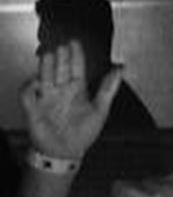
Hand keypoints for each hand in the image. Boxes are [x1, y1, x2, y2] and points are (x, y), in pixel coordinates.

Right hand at [19, 41, 122, 159]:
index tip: (74, 43)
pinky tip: (37, 82)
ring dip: (45, 66)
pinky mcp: (33, 108)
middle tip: (62, 46)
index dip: (75, 55)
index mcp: (77, 90)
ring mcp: (46, 98)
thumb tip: (121, 68)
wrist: (65, 153)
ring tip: (48, 55)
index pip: (76, 68)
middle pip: (59, 69)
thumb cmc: (83, 133)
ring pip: (43, 77)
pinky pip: (27, 94)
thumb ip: (108, 88)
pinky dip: (30, 87)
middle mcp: (60, 90)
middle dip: (60, 58)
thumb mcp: (100, 110)